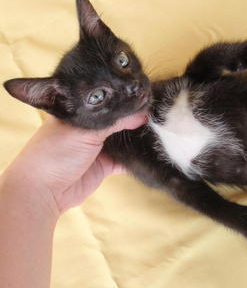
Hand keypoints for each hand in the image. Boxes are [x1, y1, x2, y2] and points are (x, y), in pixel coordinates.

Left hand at [1, 112, 147, 215]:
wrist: (44, 191)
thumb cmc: (55, 152)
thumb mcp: (86, 131)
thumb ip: (115, 121)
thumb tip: (144, 114)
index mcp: (81, 112)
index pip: (108, 101)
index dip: (126, 99)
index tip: (147, 96)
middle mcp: (91, 128)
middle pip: (119, 120)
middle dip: (136, 118)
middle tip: (159, 115)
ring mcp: (99, 147)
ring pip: (125, 140)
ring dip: (138, 138)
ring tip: (160, 131)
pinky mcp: (106, 166)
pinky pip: (126, 160)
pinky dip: (137, 158)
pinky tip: (152, 152)